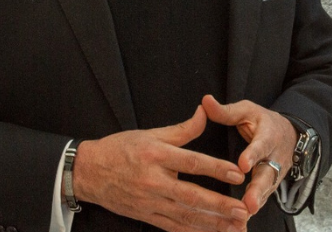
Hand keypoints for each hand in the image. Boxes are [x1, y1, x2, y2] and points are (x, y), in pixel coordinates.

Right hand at [72, 105, 248, 231]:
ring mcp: (149, 202)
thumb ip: (182, 129)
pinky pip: (174, 228)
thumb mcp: (149, 133)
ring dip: (213, 223)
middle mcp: (153, 181)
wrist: (89, 173)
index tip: (238, 174)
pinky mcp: (146, 217)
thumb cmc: (120, 149)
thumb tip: (205, 112)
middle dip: (220, 205)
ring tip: (236, 226)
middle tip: (243, 210)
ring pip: (186, 216)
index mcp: (155, 155)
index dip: (216, 169)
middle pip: (192, 196)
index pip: (191, 162)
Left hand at [201, 95, 298, 216]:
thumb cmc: (262, 121)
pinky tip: (241, 222)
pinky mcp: (271, 185)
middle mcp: (274, 157)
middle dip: (258, 190)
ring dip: (256, 204)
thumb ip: (226, 111)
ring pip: (266, 191)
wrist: (289, 135)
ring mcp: (275, 174)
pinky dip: (253, 210)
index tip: (243, 165)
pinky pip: (263, 198)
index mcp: (268, 135)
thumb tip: (205, 101)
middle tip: (248, 203)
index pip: (261, 145)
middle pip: (267, 175)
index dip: (253, 155)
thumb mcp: (247, 111)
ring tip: (245, 215)